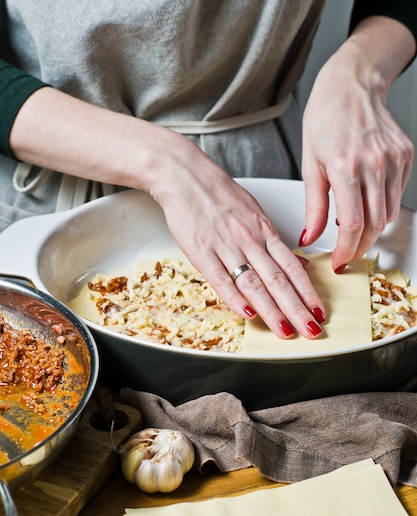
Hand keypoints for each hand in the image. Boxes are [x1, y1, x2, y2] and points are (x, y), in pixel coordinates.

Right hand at [147, 133, 324, 339]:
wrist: (185, 176)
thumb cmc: (218, 194)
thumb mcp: (254, 213)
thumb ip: (275, 242)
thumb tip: (299, 262)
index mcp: (264, 231)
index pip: (293, 267)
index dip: (308, 292)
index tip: (319, 312)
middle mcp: (249, 240)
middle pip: (279, 280)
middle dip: (297, 309)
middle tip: (311, 331)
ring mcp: (226, 246)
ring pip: (254, 283)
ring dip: (272, 310)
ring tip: (285, 331)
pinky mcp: (201, 252)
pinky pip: (220, 279)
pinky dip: (234, 298)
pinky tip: (247, 313)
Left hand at [300, 17, 414, 272]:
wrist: (352, 84)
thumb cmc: (326, 119)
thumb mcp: (310, 164)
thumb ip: (312, 206)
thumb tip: (310, 238)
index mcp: (345, 166)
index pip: (352, 224)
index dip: (346, 250)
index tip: (340, 262)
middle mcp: (374, 164)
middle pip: (373, 225)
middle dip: (359, 246)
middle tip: (346, 252)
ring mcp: (394, 160)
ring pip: (388, 214)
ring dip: (371, 228)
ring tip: (354, 226)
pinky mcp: (406, 156)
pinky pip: (397, 196)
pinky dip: (383, 207)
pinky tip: (367, 202)